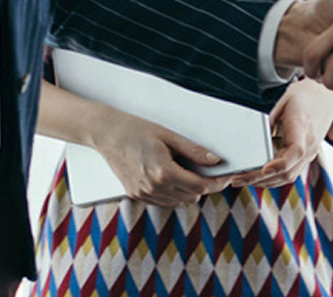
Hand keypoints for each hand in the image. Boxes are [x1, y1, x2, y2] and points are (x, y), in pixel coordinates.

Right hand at [85, 109, 229, 207]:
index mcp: (163, 171)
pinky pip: (164, 202)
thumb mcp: (169, 136)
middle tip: (208, 172)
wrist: (107, 134)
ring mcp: (143, 194)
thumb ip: (193, 151)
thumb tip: (215, 160)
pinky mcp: (136, 195)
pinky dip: (173, 194)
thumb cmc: (137, 130)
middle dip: (203, 186)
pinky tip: (172, 178)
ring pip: (179, 202)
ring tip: (189, 172)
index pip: (199, 186)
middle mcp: (153, 187)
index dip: (216, 183)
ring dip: (188, 191)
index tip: (225, 178)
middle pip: (191, 196)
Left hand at [221, 80, 332, 189]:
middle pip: (287, 171)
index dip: (280, 163)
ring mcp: (309, 154)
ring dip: (264, 182)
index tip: (263, 169)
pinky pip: (289, 174)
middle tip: (236, 178)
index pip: (296, 151)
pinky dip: (272, 179)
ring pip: (288, 177)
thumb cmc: (301, 97)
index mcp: (303, 127)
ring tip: (241, 180)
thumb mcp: (282, 98)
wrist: (324, 100)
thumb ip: (268, 117)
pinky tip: (255, 178)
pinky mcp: (306, 159)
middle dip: (260, 178)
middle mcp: (309, 145)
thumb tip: (252, 137)